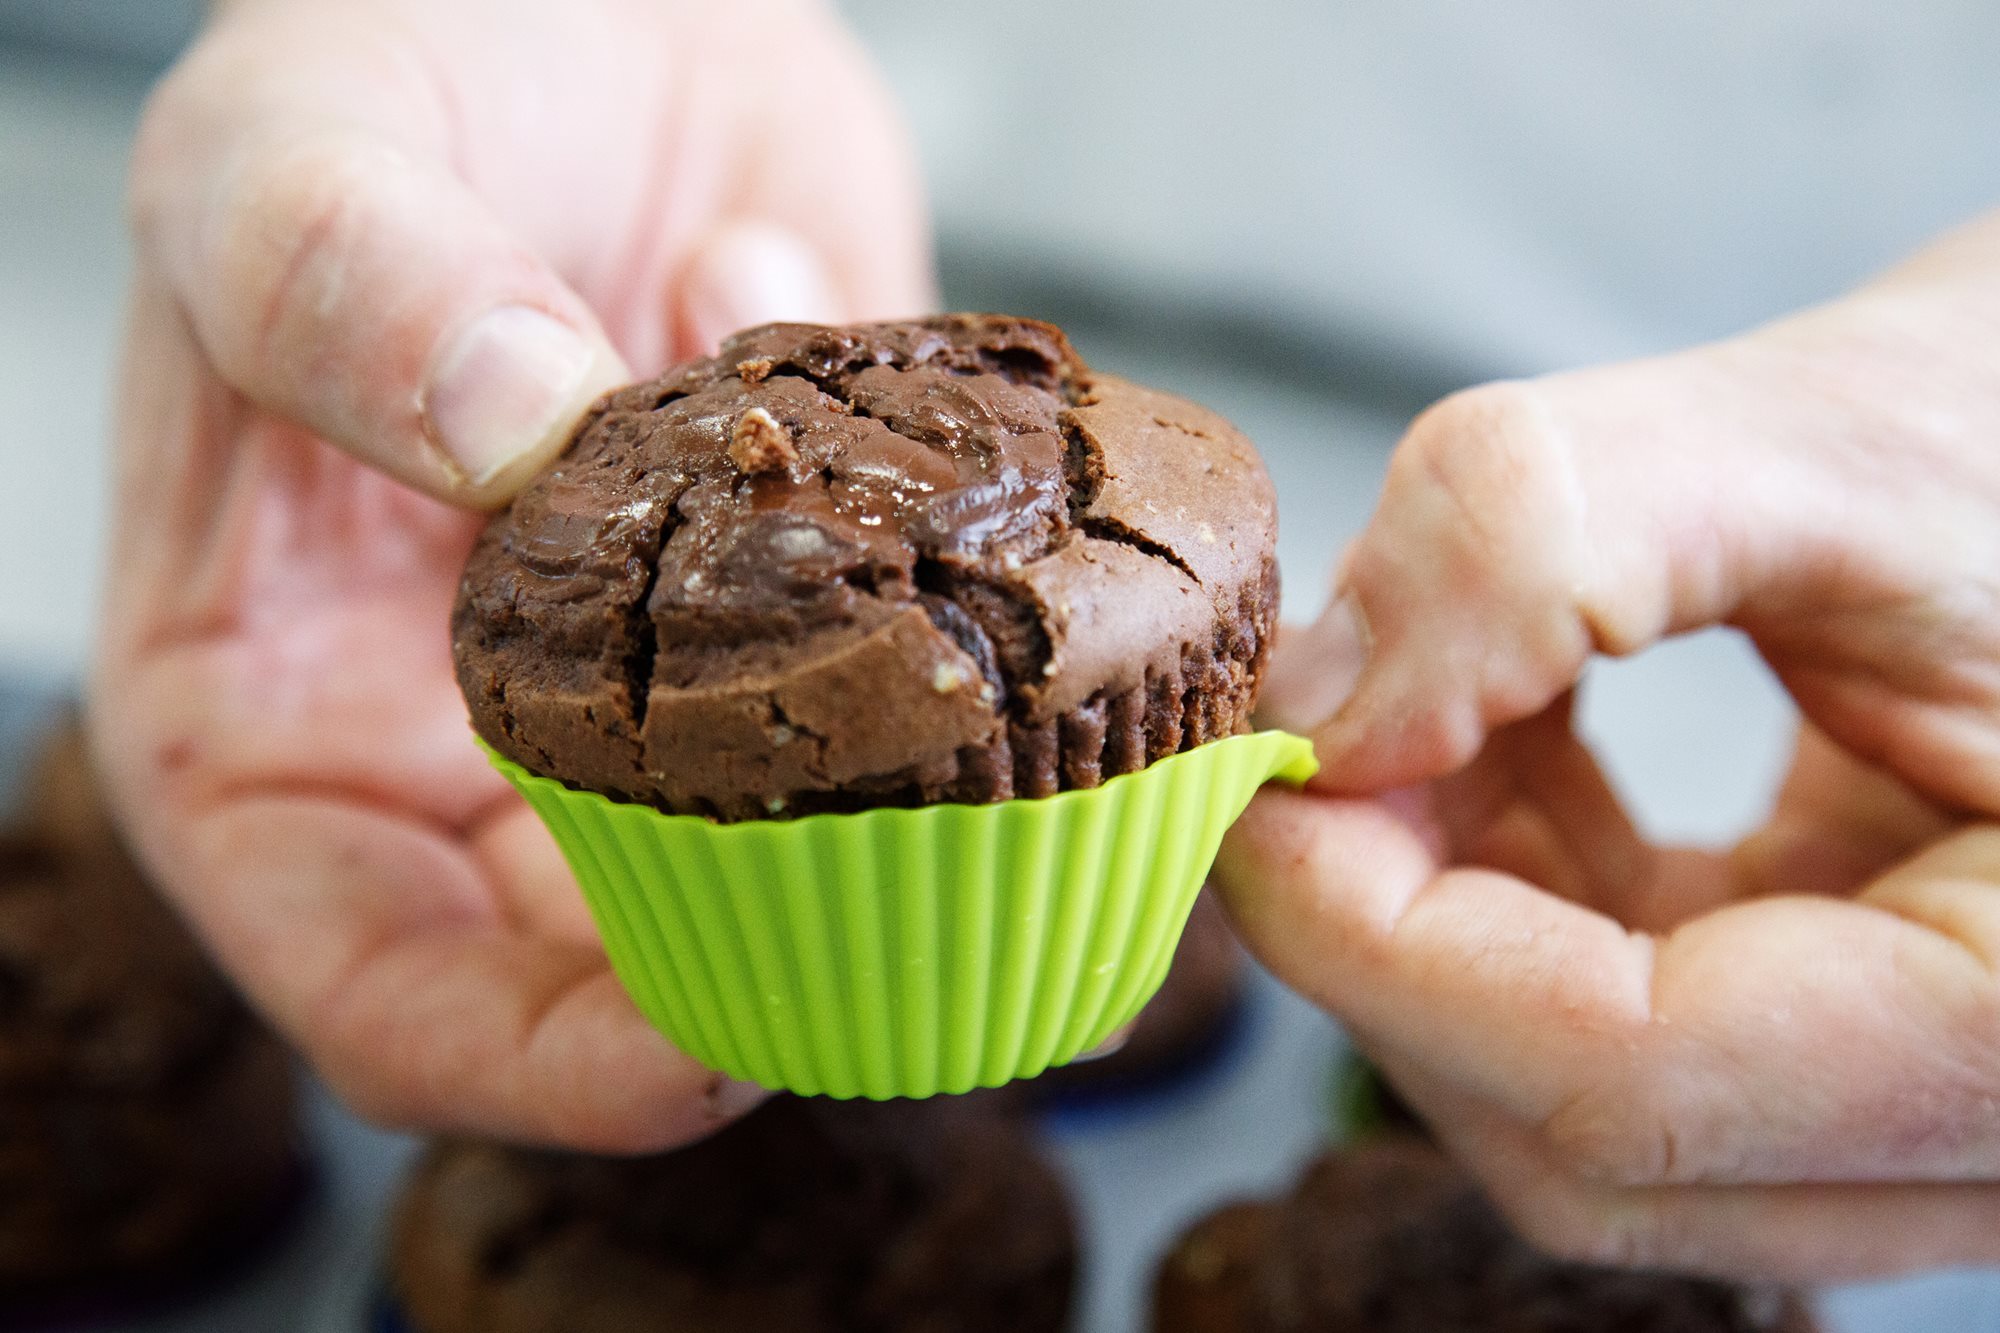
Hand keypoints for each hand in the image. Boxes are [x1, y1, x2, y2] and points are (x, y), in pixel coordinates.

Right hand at [92, 0, 930, 1148]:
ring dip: (918, 820)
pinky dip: (983, 666)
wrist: (588, 6)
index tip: (704, 1055)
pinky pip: (913, 688)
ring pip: (795, 849)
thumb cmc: (382, 83)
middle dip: (775, 965)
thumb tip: (506, 414)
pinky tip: (1017, 577)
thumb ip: (347, 287)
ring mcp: (659, 678)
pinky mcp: (817, 596)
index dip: (538, 1063)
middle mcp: (473, 737)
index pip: (384, 987)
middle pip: (615, 969)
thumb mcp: (291, 156)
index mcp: (277, 718)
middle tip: (940, 925)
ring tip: (1009, 734)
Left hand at [1217, 213, 1999, 1279]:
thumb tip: (1310, 708)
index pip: (1625, 1084)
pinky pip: (1616, 1028)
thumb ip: (1540, 546)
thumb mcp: (1817, 443)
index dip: (1380, 944)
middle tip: (1302, 740)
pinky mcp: (1846, 1037)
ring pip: (1574, 1098)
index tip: (1253, 780)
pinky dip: (1512, 888)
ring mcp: (1917, 1106)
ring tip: (1421, 697)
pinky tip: (1499, 733)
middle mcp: (1996, 1124)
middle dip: (1388, 937)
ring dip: (1440, 904)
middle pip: (1583, 1140)